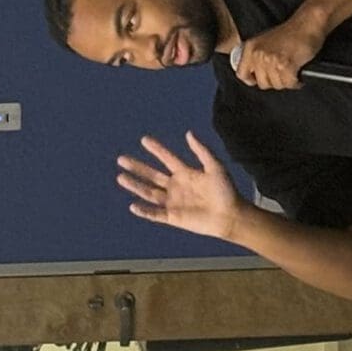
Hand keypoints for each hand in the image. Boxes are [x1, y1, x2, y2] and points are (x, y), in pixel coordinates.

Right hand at [115, 132, 244, 240]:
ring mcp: (173, 202)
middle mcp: (176, 186)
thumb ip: (202, 151)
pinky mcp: (173, 217)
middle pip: (152, 175)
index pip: (167, 158)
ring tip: (120, 177)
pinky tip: (133, 206)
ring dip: (135, 185)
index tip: (144, 140)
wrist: (230, 215)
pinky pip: (155, 214)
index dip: (156, 149)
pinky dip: (144, 211)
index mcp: (186, 173)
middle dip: (137, 167)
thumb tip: (189, 133)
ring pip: (149, 192)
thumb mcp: (215, 166)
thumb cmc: (226, 191)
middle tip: (121, 159)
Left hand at [233, 11, 328, 90]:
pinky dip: (296, 82)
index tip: (261, 79)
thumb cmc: (291, 32)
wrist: (307, 24)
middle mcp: (258, 53)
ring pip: (277, 85)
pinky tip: (298, 73)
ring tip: (291, 71)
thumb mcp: (265, 41)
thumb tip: (255, 76)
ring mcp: (271, 60)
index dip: (253, 80)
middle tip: (283, 73)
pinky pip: (289, 83)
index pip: (242, 74)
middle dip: (274, 81)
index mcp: (251, 47)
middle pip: (262, 83)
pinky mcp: (286, 65)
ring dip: (286, 81)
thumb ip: (257, 57)